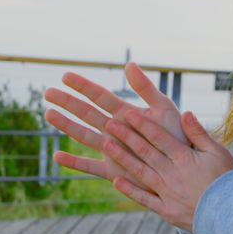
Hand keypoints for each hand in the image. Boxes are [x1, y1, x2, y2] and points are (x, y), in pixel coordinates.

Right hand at [44, 61, 185, 188]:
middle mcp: (115, 130)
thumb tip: (129, 64)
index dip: (83, 86)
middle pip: (86, 113)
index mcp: (126, 113)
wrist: (185, 168)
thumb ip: (146, 88)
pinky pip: (90, 166)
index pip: (100, 96)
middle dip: (67, 102)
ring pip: (83, 135)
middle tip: (47, 92)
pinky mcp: (113, 169)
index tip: (65, 75)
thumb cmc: (177, 137)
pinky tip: (57, 156)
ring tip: (48, 114)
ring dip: (66, 125)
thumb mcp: (164, 108)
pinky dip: (74, 163)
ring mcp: (112, 150)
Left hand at [101, 108, 232, 231]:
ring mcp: (167, 193)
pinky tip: (116, 181)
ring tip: (106, 145)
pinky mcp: (166, 210)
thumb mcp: (218, 152)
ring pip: (140, 172)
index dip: (142, 124)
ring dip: (122, 158)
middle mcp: (172, 173)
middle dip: (126, 136)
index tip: (127, 113)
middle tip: (109, 123)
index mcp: (185, 158)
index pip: (159, 137)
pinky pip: (144, 199)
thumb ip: (199, 134)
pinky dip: (130, 190)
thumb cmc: (228, 180)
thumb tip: (185, 113)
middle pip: (145, 152)